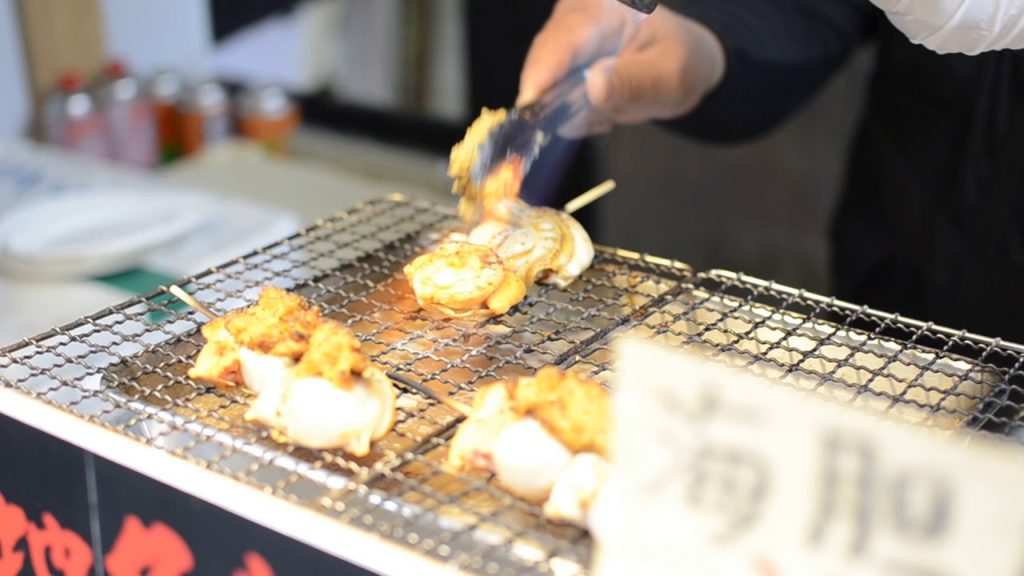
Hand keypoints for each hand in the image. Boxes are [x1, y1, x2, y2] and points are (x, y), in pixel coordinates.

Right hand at [518, 0, 725, 134]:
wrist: (680, 63)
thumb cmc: (680, 61)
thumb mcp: (670, 75)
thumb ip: (634, 81)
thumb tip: (593, 89)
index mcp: (603, 7)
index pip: (563, 39)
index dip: (542, 73)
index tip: (530, 106)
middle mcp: (574, 16)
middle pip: (543, 62)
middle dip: (558, 100)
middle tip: (598, 120)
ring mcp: (561, 39)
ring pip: (542, 84)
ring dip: (570, 109)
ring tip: (612, 110)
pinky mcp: (557, 63)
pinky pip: (550, 97)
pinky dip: (572, 112)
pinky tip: (602, 108)